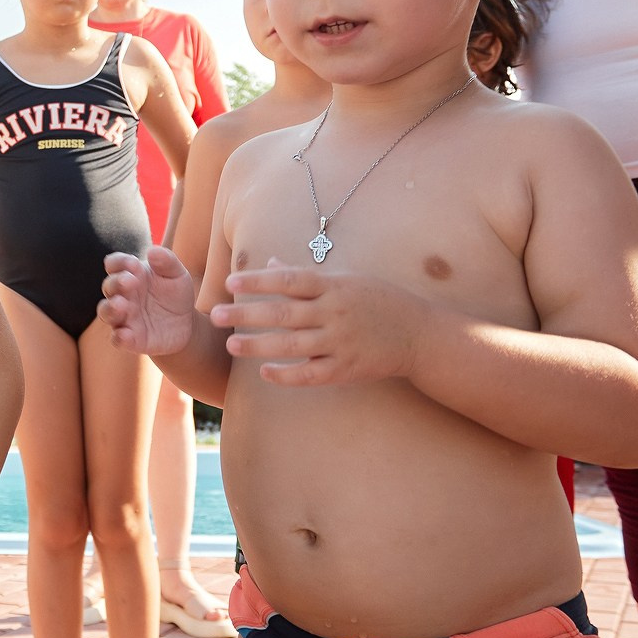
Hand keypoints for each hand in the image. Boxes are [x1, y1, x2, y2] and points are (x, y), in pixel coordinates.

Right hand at [100, 247, 197, 357]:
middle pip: (109, 286)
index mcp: (130, 275)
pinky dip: (118, 337)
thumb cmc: (175, 293)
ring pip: (106, 312)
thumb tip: (153, 251)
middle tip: (129, 281)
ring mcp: (124, 317)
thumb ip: (166, 261)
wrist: (186, 324)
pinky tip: (125, 334)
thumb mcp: (177, 274)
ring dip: (110, 308)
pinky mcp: (131, 339)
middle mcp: (122, 295)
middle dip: (116, 283)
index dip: (119, 262)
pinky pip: (117, 339)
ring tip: (120, 305)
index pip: (114, 263)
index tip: (133, 264)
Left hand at [210, 259, 434, 386]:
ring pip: (292, 345)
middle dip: (247, 314)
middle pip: (284, 312)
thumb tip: (268, 262)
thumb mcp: (346, 279)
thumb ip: (306, 275)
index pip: (289, 279)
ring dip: (259, 345)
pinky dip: (287, 375)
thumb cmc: (379, 300)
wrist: (420, 334)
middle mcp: (335, 312)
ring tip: (231, 345)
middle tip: (217, 315)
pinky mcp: (347, 368)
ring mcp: (341, 342)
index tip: (230, 282)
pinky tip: (265, 373)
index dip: (258, 281)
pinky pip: (311, 374)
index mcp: (334, 286)